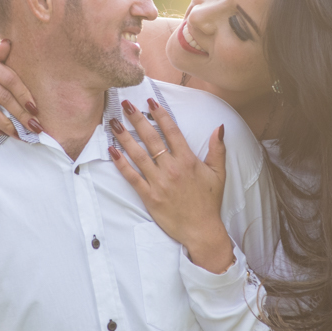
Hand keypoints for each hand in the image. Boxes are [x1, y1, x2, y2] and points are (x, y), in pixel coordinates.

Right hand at [0, 40, 40, 136]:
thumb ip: (1, 57)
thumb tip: (8, 42)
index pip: (11, 80)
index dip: (25, 96)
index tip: (36, 111)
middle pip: (4, 98)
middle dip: (21, 115)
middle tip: (34, 128)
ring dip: (8, 126)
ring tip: (20, 134)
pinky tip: (3, 133)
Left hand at [107, 98, 234, 273]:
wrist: (201, 229)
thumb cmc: (209, 202)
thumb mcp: (218, 173)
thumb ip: (217, 149)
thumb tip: (219, 127)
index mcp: (188, 160)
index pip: (171, 131)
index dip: (160, 114)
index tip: (150, 101)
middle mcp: (172, 168)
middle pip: (151, 138)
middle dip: (136, 119)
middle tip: (125, 104)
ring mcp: (159, 182)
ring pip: (138, 155)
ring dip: (125, 137)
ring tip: (113, 123)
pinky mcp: (149, 196)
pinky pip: (132, 177)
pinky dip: (121, 164)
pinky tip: (113, 151)